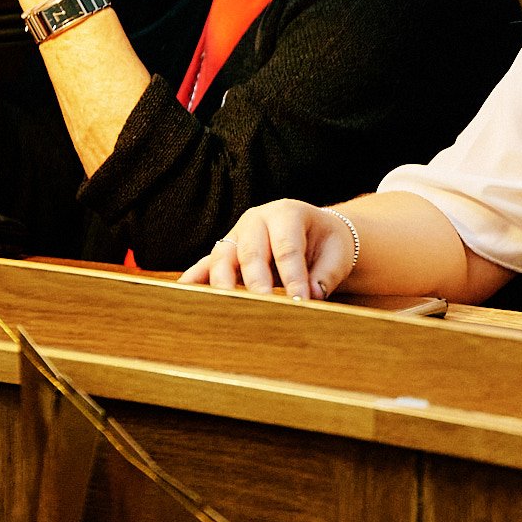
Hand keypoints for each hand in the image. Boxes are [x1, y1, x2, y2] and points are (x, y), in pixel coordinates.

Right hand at [177, 200, 359, 299]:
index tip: (298, 302)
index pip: (287, 247)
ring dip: (223, 284)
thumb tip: (311, 297)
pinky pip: (205, 265)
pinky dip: (195, 279)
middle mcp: (256, 220)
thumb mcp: (336, 255)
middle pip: (250, 252)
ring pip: (223, 258)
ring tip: (225, 309)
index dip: (292, 276)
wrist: (315, 233)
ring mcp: (236, 235)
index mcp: (286, 213)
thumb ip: (325, 275)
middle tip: (262, 307)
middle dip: (255, 282)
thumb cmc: (326, 244)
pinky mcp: (224, 252)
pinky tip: (185, 294)